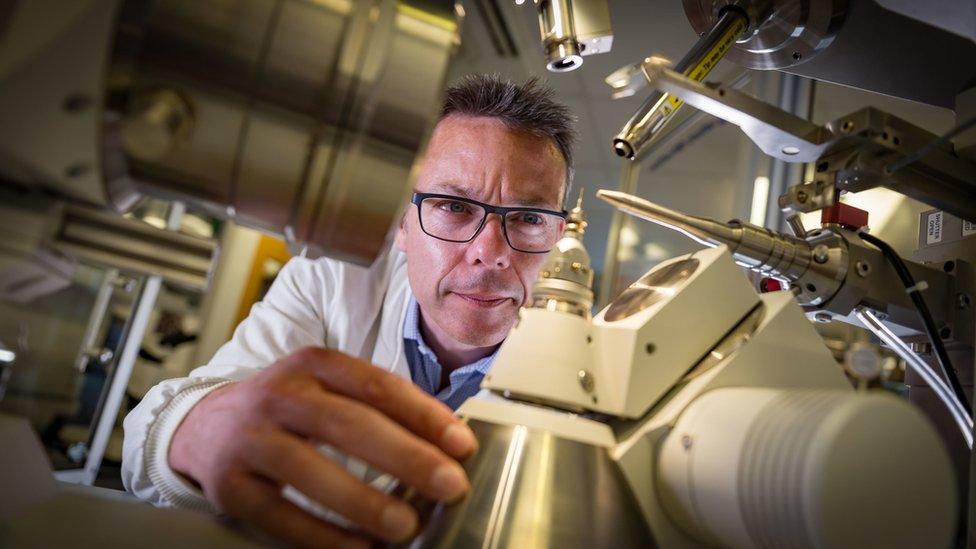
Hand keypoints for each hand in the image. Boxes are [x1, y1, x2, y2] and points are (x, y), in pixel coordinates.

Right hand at [168, 347, 477, 546]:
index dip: (424, 415)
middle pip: (349, 424)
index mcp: (314, 364)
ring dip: (365, 502)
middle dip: (407, 457)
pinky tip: (360, 547)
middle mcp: (279, 394)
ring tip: (407, 526)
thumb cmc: (289, 410)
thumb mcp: (329, 390)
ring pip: (311, 470)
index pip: (377, 385)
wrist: (207, 426)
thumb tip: (448, 447)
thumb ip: (380, 409)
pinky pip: (280, 515)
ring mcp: (250, 438)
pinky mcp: (229, 484)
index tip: (462, 445)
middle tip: (449, 485)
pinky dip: (323, 535)